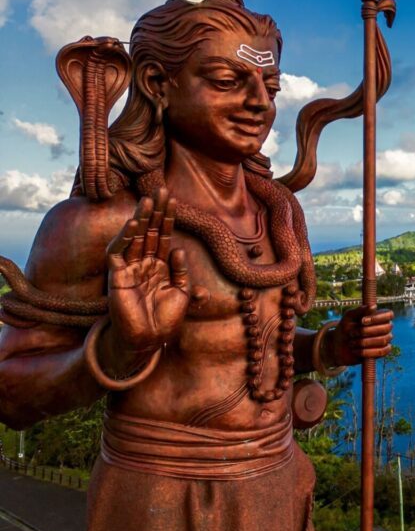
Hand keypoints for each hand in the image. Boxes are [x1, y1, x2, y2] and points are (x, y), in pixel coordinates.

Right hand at [106, 189, 189, 352]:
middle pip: (150, 231)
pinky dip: (124, 239)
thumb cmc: (165, 319)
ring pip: (135, 238)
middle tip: (162, 189)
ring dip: (141, 219)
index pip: (165, 236)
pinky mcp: (117, 277)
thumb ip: (181, 271)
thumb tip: (180, 249)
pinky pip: (118, 253)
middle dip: (156, 211)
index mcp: (161, 265)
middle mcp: (145, 263)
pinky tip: (132, 224)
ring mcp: (130, 268)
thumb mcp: (181, 293)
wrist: (150, 340)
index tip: (174, 199)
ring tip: (148, 200)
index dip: (169, 218)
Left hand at [330, 306, 393, 365]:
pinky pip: (381, 352)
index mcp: (379, 316)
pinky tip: (356, 351)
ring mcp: (384, 340)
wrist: (338, 346)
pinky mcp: (381, 352)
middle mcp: (385, 327)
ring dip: (364, 342)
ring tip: (352, 343)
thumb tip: (374, 306)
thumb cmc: (345, 328)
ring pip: (383, 340)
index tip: (362, 321)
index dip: (377, 318)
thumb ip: (360, 310)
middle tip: (352, 333)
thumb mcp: (349, 317)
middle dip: (366, 331)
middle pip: (386, 328)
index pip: (389, 315)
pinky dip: (367, 352)